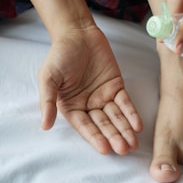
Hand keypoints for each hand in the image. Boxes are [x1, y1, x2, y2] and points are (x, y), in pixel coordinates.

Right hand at [38, 26, 142, 154]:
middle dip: (114, 136)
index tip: (105, 149)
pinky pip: (125, 102)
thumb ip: (48, 101)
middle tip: (124, 149)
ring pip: (116, 116)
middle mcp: (88, 105)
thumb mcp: (49, 77)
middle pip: (103, 124)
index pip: (85, 126)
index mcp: (71, 106)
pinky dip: (131, 113)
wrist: (78, 33)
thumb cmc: (60, 55)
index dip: (94, 137)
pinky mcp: (117, 87)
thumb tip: (45, 126)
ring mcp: (104, 97)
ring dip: (125, 129)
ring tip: (133, 143)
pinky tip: (138, 125)